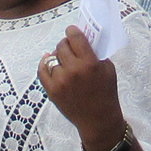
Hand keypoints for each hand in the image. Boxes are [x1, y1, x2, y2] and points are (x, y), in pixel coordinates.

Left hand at [40, 26, 124, 146]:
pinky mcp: (52, 91)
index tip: (72, 31)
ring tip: (64, 61)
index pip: (75, 38)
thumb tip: (83, 40)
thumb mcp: (108, 69)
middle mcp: (73, 70)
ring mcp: (60, 81)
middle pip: (62, 46)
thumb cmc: (106, 93)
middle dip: (66, 44)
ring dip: (58, 57)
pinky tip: (49, 61)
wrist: (98, 120)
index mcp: (90, 63)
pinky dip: (44, 64)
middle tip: (70, 47)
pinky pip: (42, 71)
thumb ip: (95, 53)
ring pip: (52, 58)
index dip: (72, 31)